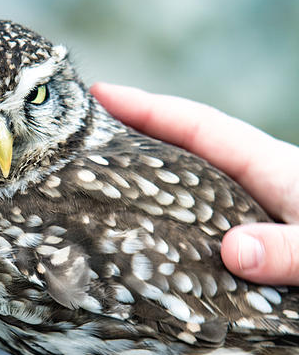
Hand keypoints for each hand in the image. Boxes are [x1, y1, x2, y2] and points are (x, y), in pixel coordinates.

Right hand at [92, 82, 298, 285]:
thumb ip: (289, 249)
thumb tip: (233, 251)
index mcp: (273, 170)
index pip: (200, 128)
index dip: (149, 108)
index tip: (101, 94)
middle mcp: (256, 191)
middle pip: (183, 155)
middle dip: (133, 142)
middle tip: (77, 142)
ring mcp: (251, 224)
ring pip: (186, 199)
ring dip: (144, 193)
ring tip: (91, 193)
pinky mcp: (252, 260)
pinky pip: (199, 241)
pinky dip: (167, 239)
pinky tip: (142, 255)